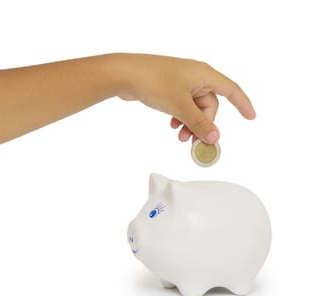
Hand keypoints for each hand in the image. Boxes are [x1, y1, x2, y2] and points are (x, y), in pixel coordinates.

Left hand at [116, 54, 254, 143]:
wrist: (124, 74)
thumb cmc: (154, 82)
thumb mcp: (180, 106)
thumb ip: (199, 123)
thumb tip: (215, 137)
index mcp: (204, 75)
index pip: (231, 90)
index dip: (243, 104)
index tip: (251, 117)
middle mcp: (195, 76)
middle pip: (209, 105)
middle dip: (203, 124)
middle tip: (193, 142)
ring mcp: (180, 82)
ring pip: (194, 107)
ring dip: (190, 123)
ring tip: (180, 137)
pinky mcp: (169, 88)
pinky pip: (182, 105)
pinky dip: (180, 117)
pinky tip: (172, 126)